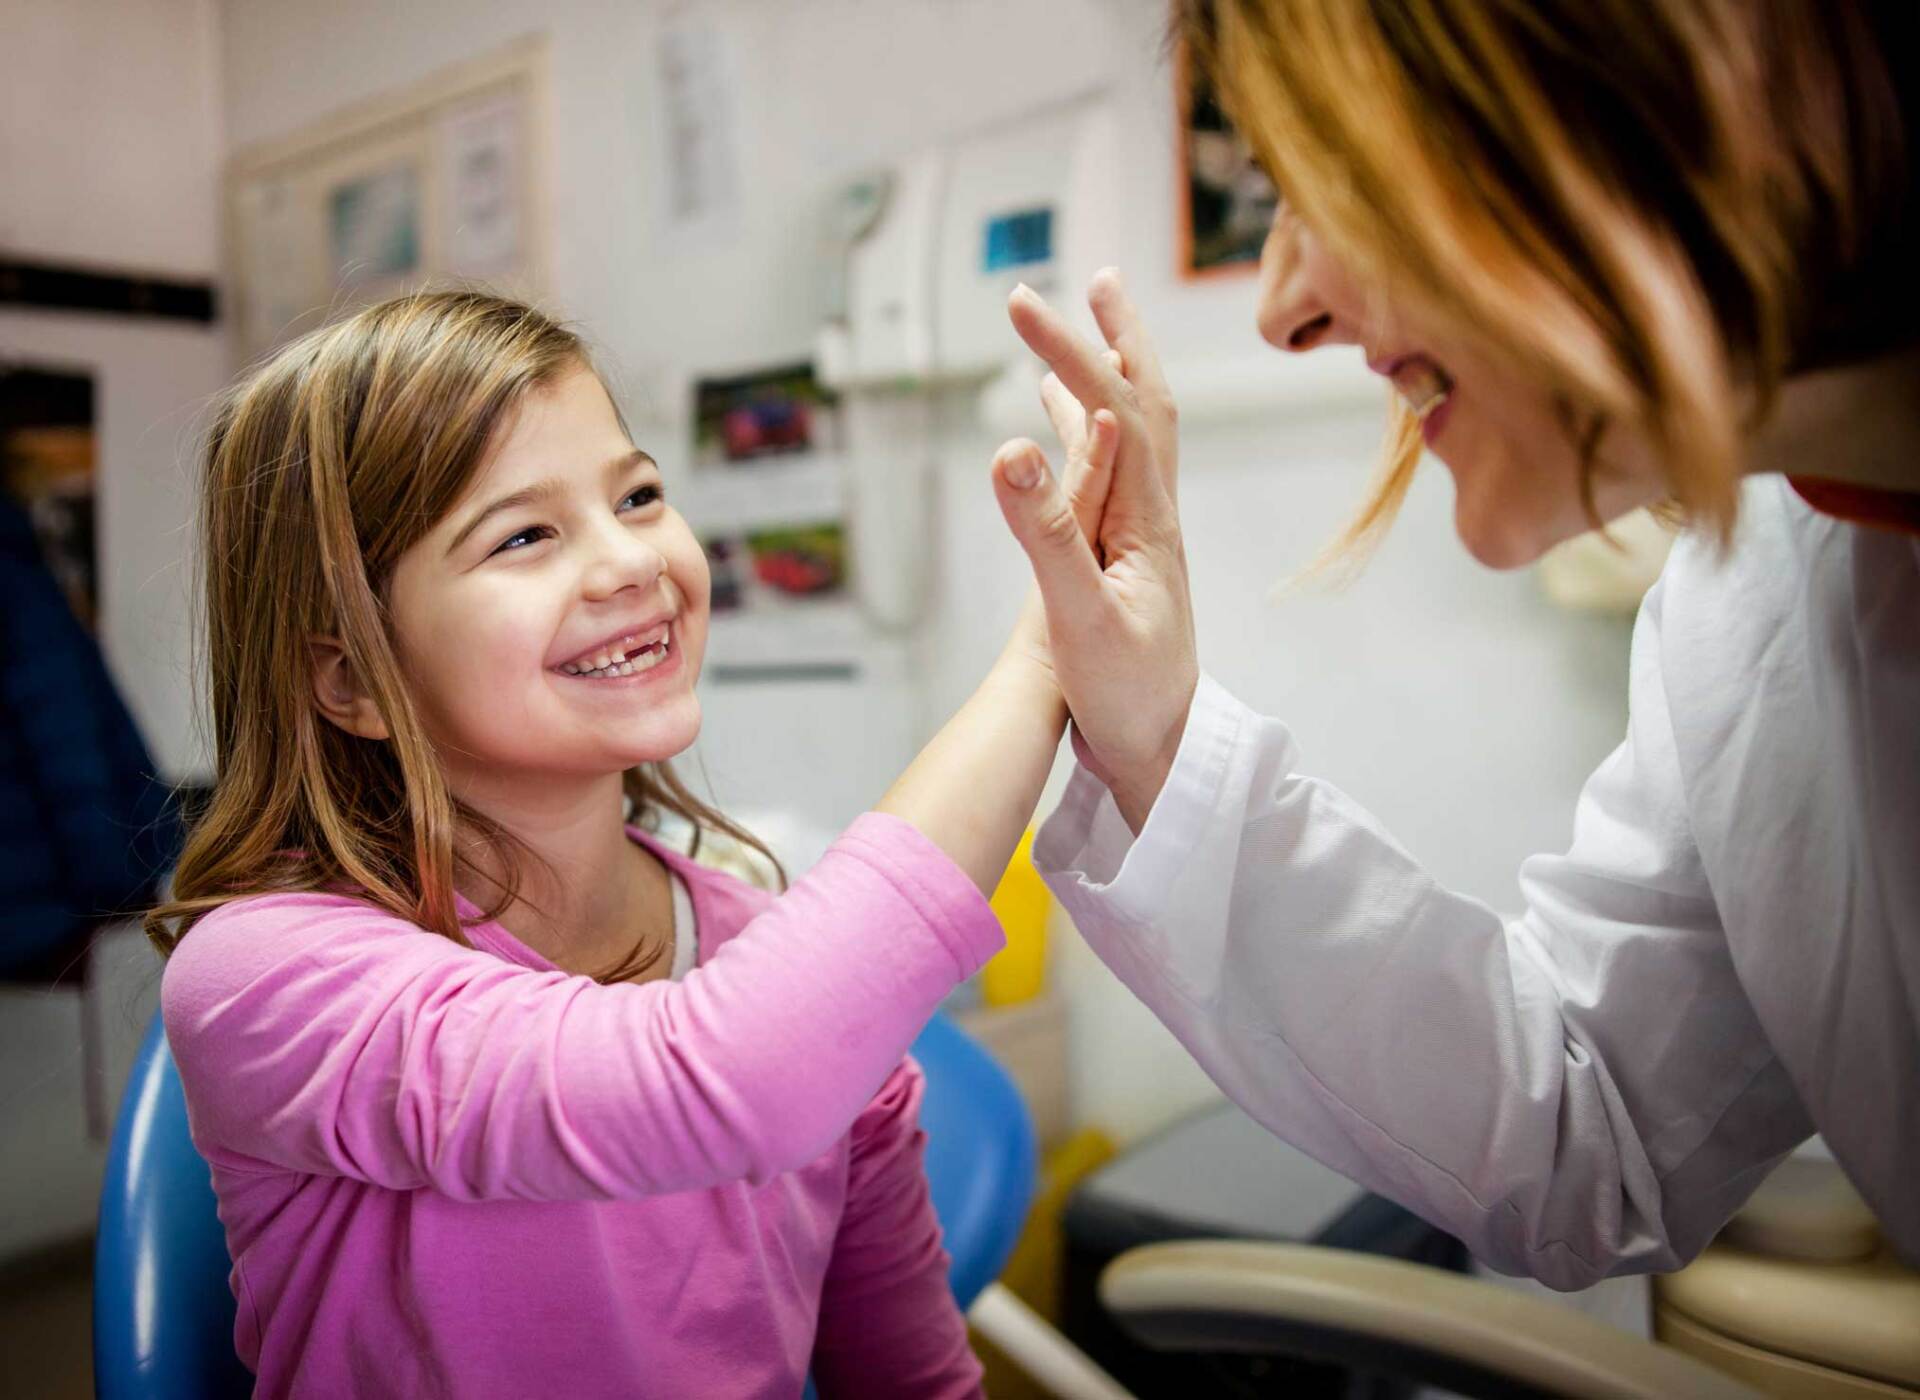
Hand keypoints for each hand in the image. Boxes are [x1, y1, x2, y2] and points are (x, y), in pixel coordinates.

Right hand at [991, 269, 1198, 831]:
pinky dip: (1087, 438)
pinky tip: (1065, 443)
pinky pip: (1108, 479)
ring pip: (1129, 438)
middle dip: (1117, 337)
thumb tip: (1009, 445)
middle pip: (1145, 402)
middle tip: (1097, 281)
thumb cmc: (1128, 696)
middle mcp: (1151, 515)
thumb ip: (1045, 531)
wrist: (1162, 754)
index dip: (1066, 348)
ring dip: (1106, 379)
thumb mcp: (1078, 616)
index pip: (1112, 406)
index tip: (1018, 302)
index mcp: (1146, 517)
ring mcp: (1139, 538)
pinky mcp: (1123, 564)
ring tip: (1077, 337)